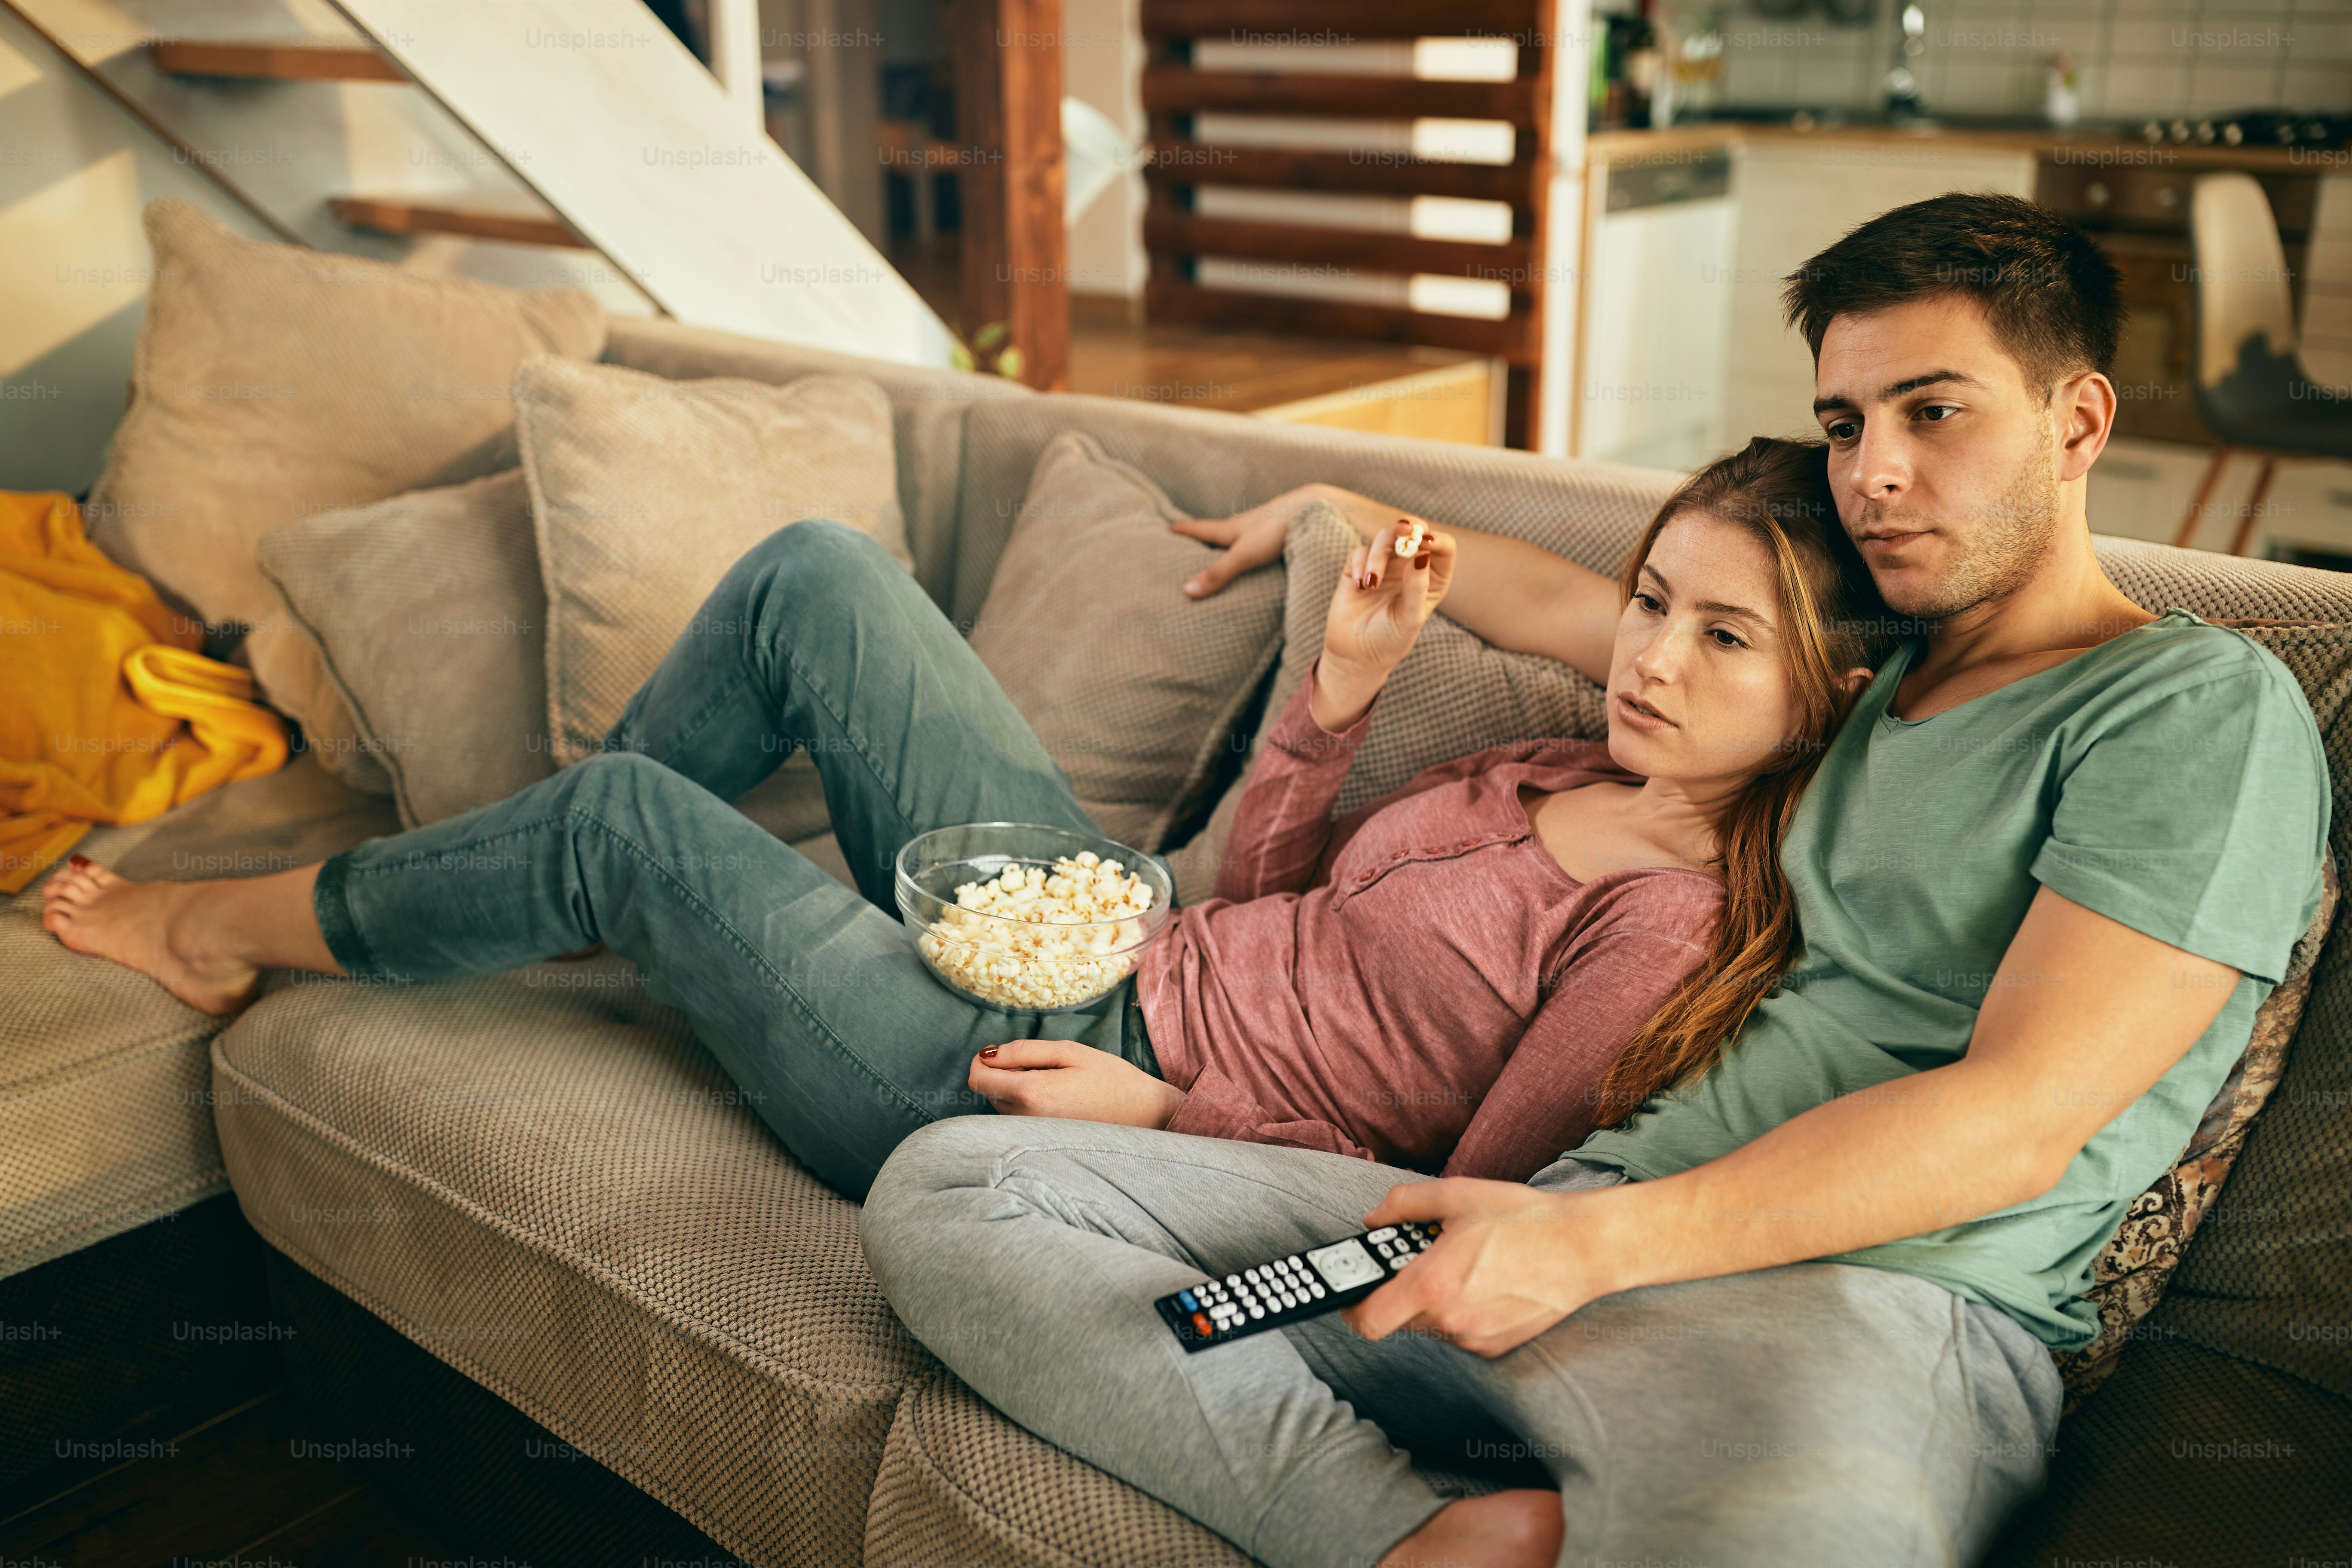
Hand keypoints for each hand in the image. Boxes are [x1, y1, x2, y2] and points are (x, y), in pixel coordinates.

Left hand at [968, 1039, 1186, 1128]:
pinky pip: (1018, 1118)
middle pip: (988, 1091)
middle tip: (1042, 1066)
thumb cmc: (1110, 1078)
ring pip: (1002, 1105)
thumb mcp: (1070, 1051)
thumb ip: (1024, 1051)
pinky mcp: (1041, 1142)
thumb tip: (988, 1055)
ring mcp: (1033, 1135)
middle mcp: (1026, 1120)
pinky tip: (1057, 1100)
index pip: (978, 1078)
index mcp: (1031, 1093)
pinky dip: (1027, 1104)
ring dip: (1016, 1089)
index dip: (984, 1060)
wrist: (1145, 1116)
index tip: (1004, 1053)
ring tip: (1055, 1083)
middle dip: (1003, 1073)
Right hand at [1171, 483, 1324, 598]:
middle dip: (1204, 537)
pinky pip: (1260, 541)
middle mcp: (1246, 525)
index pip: (1200, 528)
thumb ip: (1218, 573)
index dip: (1183, 530)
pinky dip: (1251, 547)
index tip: (1166, 528)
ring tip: (1221, 550)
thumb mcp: (1244, 554)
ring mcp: (1265, 527)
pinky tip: (1258, 553)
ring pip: (1241, 536)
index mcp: (1231, 528)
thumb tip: (1186, 591)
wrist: (1316, 507)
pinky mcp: (1282, 531)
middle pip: (1219, 531)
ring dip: (1229, 542)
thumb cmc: (1277, 528)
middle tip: (1188, 541)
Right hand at [1308, 519, 1454, 730]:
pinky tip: (1360, 587)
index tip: (1425, 544)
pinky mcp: (1359, 567)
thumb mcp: (1409, 618)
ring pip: (1385, 538)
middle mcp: (1410, 566)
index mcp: (1432, 577)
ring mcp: (1385, 564)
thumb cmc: (1390, 639)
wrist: (1356, 655)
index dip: (1436, 540)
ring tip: (1371, 584)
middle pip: (1415, 531)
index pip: (1443, 548)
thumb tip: (1421, 556)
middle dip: (1409, 527)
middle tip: (1402, 530)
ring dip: (1378, 556)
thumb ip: (1416, 588)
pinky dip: (1360, 565)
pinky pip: (1360, 552)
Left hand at [1337, 1178, 1608, 1357]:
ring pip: (1430, 1326)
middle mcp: (1450, 1319)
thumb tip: (1374, 1221)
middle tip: (1418, 1261)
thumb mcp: (1458, 1194)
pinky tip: (1484, 1284)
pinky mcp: (1495, 1348)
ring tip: (1462, 1267)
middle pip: (1397, 1319)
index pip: (1367, 1320)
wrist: (1584, 1249)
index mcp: (1433, 1283)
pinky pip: (1458, 1333)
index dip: (1351, 1307)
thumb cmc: (1524, 1219)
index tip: (1353, 1289)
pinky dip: (1459, 1312)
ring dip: (1431, 1302)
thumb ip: (1405, 1205)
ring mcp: (1474, 1339)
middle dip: (1398, 1292)